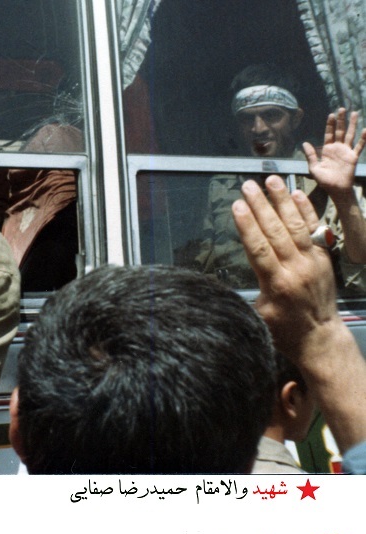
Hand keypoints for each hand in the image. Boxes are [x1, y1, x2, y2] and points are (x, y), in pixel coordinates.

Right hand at [231, 175, 338, 357]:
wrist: (321, 337)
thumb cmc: (284, 330)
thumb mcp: (258, 315)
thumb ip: (248, 291)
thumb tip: (225, 280)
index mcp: (276, 284)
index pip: (258, 248)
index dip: (247, 225)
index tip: (236, 205)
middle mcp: (295, 268)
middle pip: (275, 231)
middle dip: (260, 206)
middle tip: (248, 185)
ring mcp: (312, 261)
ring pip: (295, 225)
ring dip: (282, 201)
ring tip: (272, 180)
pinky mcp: (323, 258)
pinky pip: (313, 230)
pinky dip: (306, 211)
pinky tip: (297, 194)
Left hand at [303, 108, 365, 198]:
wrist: (336, 189)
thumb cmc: (324, 180)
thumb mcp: (314, 168)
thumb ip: (311, 155)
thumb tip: (304, 143)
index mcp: (327, 150)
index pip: (329, 134)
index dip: (330, 125)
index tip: (331, 115)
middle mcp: (337, 148)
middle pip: (340, 131)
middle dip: (341, 120)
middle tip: (342, 108)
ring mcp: (346, 151)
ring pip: (350, 135)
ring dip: (352, 124)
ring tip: (354, 113)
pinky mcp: (353, 157)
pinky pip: (359, 146)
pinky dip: (363, 138)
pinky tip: (365, 130)